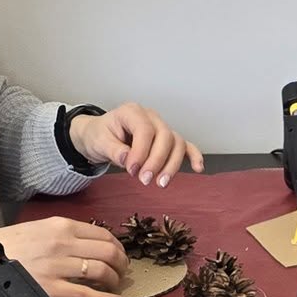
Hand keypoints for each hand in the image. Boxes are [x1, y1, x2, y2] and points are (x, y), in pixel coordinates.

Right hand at [0, 218, 128, 296]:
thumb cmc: (6, 245)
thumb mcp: (37, 229)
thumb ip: (63, 234)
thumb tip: (88, 245)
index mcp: (60, 226)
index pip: (102, 233)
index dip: (117, 247)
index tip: (120, 255)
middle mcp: (62, 243)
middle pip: (107, 252)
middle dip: (121, 264)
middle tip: (122, 272)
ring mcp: (57, 266)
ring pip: (101, 272)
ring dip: (114, 281)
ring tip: (115, 286)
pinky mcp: (51, 289)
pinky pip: (87, 295)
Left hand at [73, 104, 204, 187]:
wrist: (100, 136)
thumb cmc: (99, 136)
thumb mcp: (98, 142)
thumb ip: (113, 150)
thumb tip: (129, 158)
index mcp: (132, 112)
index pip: (144, 130)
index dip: (141, 152)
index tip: (132, 171)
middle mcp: (151, 117)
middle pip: (165, 136)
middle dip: (157, 161)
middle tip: (144, 180)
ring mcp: (161, 128)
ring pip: (177, 143)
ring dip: (172, 165)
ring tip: (160, 183)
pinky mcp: (167, 140)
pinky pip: (185, 146)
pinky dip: (193, 156)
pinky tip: (198, 168)